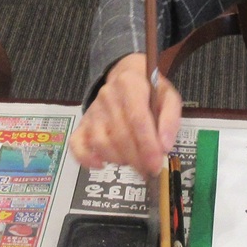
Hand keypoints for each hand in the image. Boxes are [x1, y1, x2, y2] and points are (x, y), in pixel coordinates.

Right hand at [68, 52, 182, 174]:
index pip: (137, 119)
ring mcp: (92, 111)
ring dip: (118, 160)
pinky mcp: (82, 123)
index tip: (155, 165)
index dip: (147, 146)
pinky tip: (101, 165)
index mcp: (130, 84)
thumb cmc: (150, 91)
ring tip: (133, 163)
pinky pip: (76, 143)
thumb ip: (170, 120)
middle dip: (136, 159)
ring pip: (100, 142)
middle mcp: (107, 96)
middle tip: (149, 170)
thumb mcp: (169, 98)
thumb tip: (164, 147)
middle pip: (119, 134)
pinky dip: (86, 158)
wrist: (125, 76)